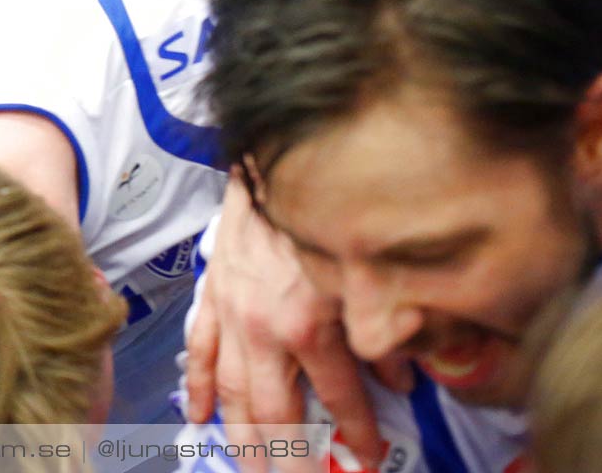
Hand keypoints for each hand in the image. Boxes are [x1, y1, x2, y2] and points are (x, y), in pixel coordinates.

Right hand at [184, 176, 401, 471]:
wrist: (271, 159)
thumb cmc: (323, 212)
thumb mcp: (370, 273)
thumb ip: (388, 328)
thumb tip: (403, 377)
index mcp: (309, 326)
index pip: (341, 399)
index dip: (359, 435)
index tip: (372, 460)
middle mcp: (264, 330)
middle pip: (276, 413)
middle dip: (291, 459)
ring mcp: (231, 315)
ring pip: (233, 393)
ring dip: (243, 439)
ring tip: (253, 472)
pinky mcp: (211, 295)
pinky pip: (201, 350)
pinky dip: (199, 386)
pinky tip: (199, 416)